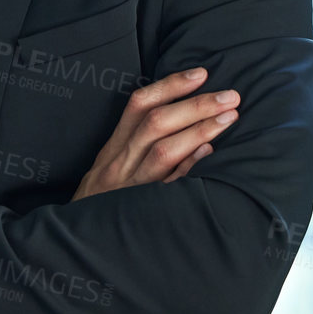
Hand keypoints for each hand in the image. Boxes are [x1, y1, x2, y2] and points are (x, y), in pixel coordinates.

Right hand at [71, 66, 237, 200]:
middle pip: (156, 124)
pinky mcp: (143, 211)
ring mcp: (131, 187)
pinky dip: (188, 167)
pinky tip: (210, 154)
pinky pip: (168, 187)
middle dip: (195, 106)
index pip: (140, 105)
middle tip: (231, 96)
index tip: (202, 74)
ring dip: (199, 131)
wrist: (81, 239)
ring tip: (229, 118)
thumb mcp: (115, 164)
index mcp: (115, 147)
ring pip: (163, 152)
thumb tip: (186, 115)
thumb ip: (141, 141)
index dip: (170, 86)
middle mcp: (120, 163)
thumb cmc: (106, 197)